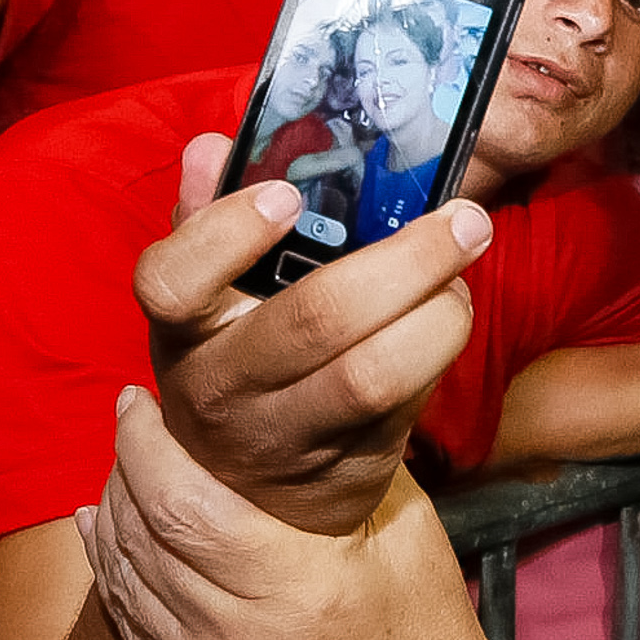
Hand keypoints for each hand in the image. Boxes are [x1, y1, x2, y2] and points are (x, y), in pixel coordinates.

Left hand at [80, 384, 497, 639]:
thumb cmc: (426, 621)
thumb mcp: (406, 526)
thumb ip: (348, 457)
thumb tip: (305, 385)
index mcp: (296, 589)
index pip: (181, 504)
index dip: (144, 444)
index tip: (137, 399)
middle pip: (142, 538)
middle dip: (124, 469)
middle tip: (131, 424)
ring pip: (124, 583)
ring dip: (112, 517)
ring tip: (124, 471)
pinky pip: (130, 632)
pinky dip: (112, 576)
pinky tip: (104, 535)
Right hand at [133, 135, 481, 536]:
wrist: (255, 491)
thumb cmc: (241, 354)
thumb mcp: (211, 295)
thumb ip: (210, 218)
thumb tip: (211, 148)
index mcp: (183, 328)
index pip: (170, 283)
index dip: (226, 234)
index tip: (287, 195)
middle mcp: (223, 388)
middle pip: (314, 321)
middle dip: (404, 261)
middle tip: (462, 218)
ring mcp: (286, 436)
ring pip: (373, 375)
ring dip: (440, 312)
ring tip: (469, 260)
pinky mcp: (349, 465)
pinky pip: (407, 403)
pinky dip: (442, 348)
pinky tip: (453, 309)